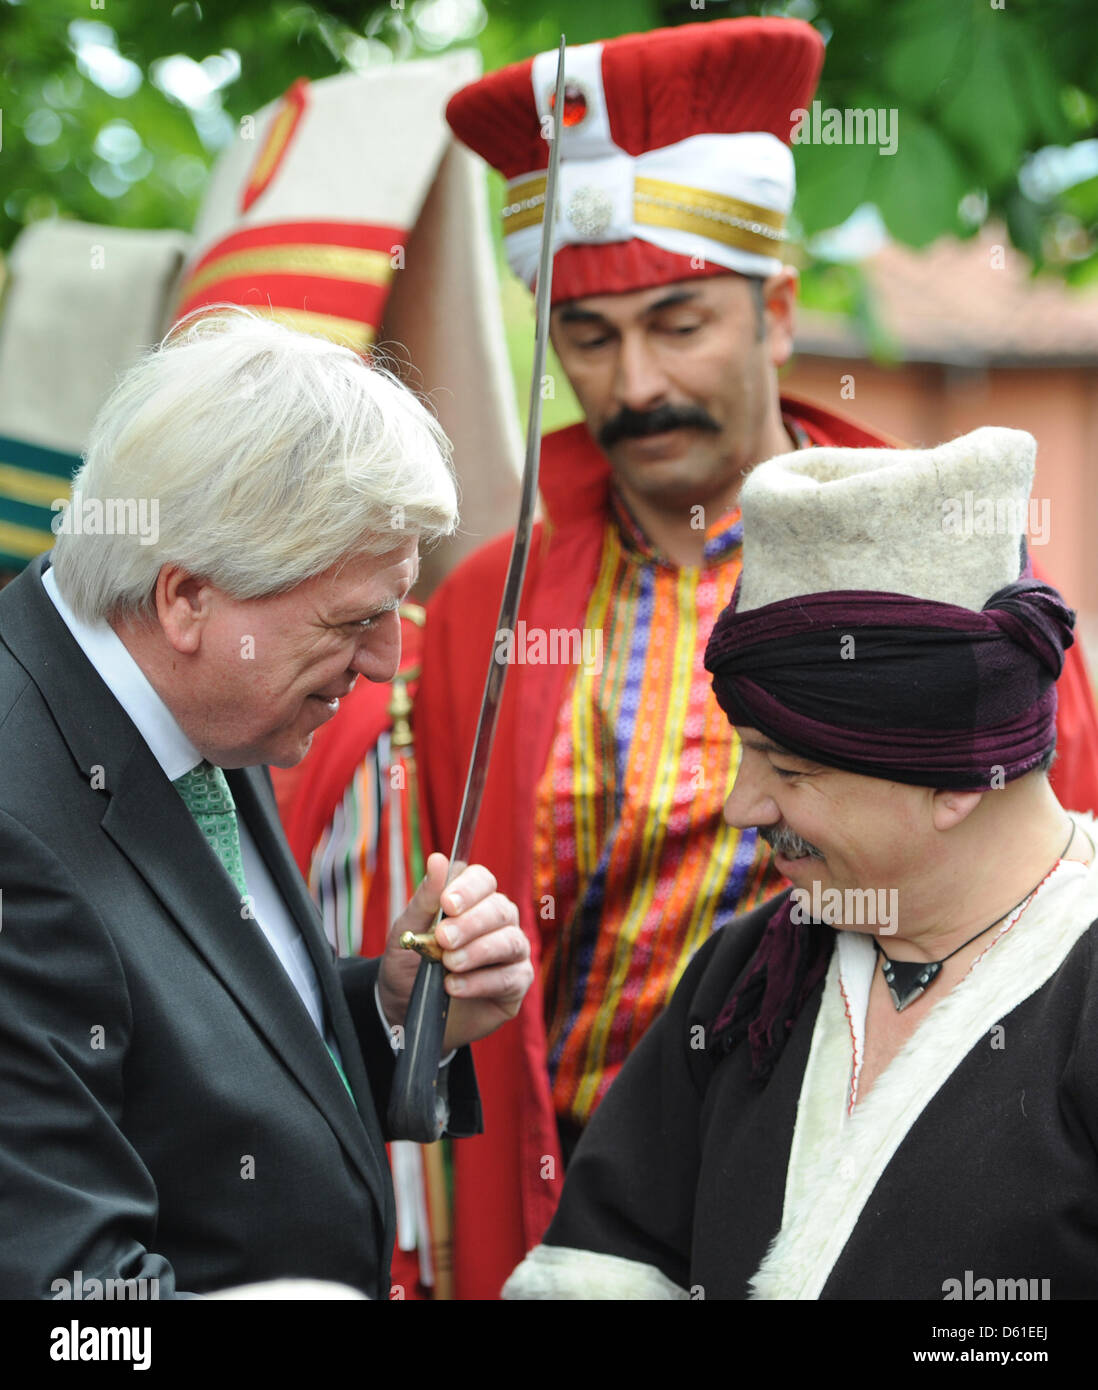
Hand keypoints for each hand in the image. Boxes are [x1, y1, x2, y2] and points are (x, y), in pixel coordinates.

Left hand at [378, 853, 531, 1053]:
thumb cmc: (409, 963)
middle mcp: (498, 920)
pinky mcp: (516, 983)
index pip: (483, 880)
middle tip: (444, 939)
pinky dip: (481, 982)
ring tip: (448, 965)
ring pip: (509, 941)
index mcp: (472, 900)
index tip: (447, 904)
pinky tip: (454, 987)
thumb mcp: (408, 930)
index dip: (468, 889)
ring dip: (477, 952)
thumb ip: (425, 898)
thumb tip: (438, 859)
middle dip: (471, 924)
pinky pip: (510, 977)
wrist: (405, 1009)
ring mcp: (511, 951)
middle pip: (499, 909)